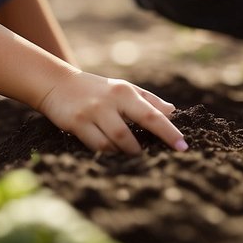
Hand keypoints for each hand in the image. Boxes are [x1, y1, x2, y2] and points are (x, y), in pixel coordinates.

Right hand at [37, 70, 187, 153]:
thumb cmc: (98, 89)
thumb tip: (173, 111)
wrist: (59, 84)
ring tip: (132, 155)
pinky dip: (109, 153)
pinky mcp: (77, 123)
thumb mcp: (124, 88)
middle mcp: (110, 101)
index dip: (168, 131)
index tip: (183, 146)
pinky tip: (114, 155)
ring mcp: (92, 112)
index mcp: (125, 92)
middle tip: (154, 159)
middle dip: (143, 149)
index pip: (152, 114)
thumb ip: (149, 100)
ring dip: (126, 153)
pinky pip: (97, 146)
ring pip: (114, 142)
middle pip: (132, 131)